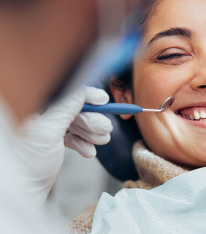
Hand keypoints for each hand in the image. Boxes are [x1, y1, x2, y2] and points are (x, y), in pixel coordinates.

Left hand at [9, 86, 111, 203]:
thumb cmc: (27, 164)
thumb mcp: (48, 130)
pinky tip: (88, 151)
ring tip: (100, 141)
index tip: (103, 100)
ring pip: (78, 124)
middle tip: (105, 129)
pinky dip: (84, 143)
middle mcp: (42, 115)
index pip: (67, 93)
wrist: (24, 192)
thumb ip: (67, 107)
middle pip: (76, 110)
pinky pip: (75, 137)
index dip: (87, 96)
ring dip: (92, 133)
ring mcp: (49, 129)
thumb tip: (84, 90)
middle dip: (93, 121)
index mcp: (36, 107)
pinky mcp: (55, 142)